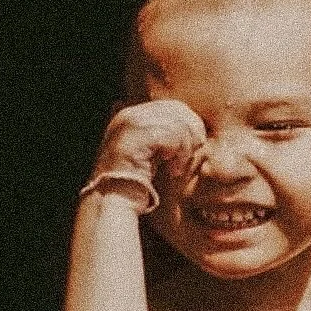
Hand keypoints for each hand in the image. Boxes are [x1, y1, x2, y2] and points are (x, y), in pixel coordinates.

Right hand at [87, 99, 206, 201]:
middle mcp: (129, 115)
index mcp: (131, 117)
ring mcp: (131, 123)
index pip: (172, 107)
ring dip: (185, 149)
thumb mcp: (152, 157)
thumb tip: (197, 132)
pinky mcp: (137, 136)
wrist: (113, 203)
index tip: (193, 149)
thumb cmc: (137, 187)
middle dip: (191, 133)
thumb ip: (166, 140)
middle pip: (177, 109)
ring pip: (177, 122)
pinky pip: (172, 135)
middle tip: (189, 157)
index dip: (189, 125)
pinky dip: (179, 155)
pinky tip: (173, 170)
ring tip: (177, 168)